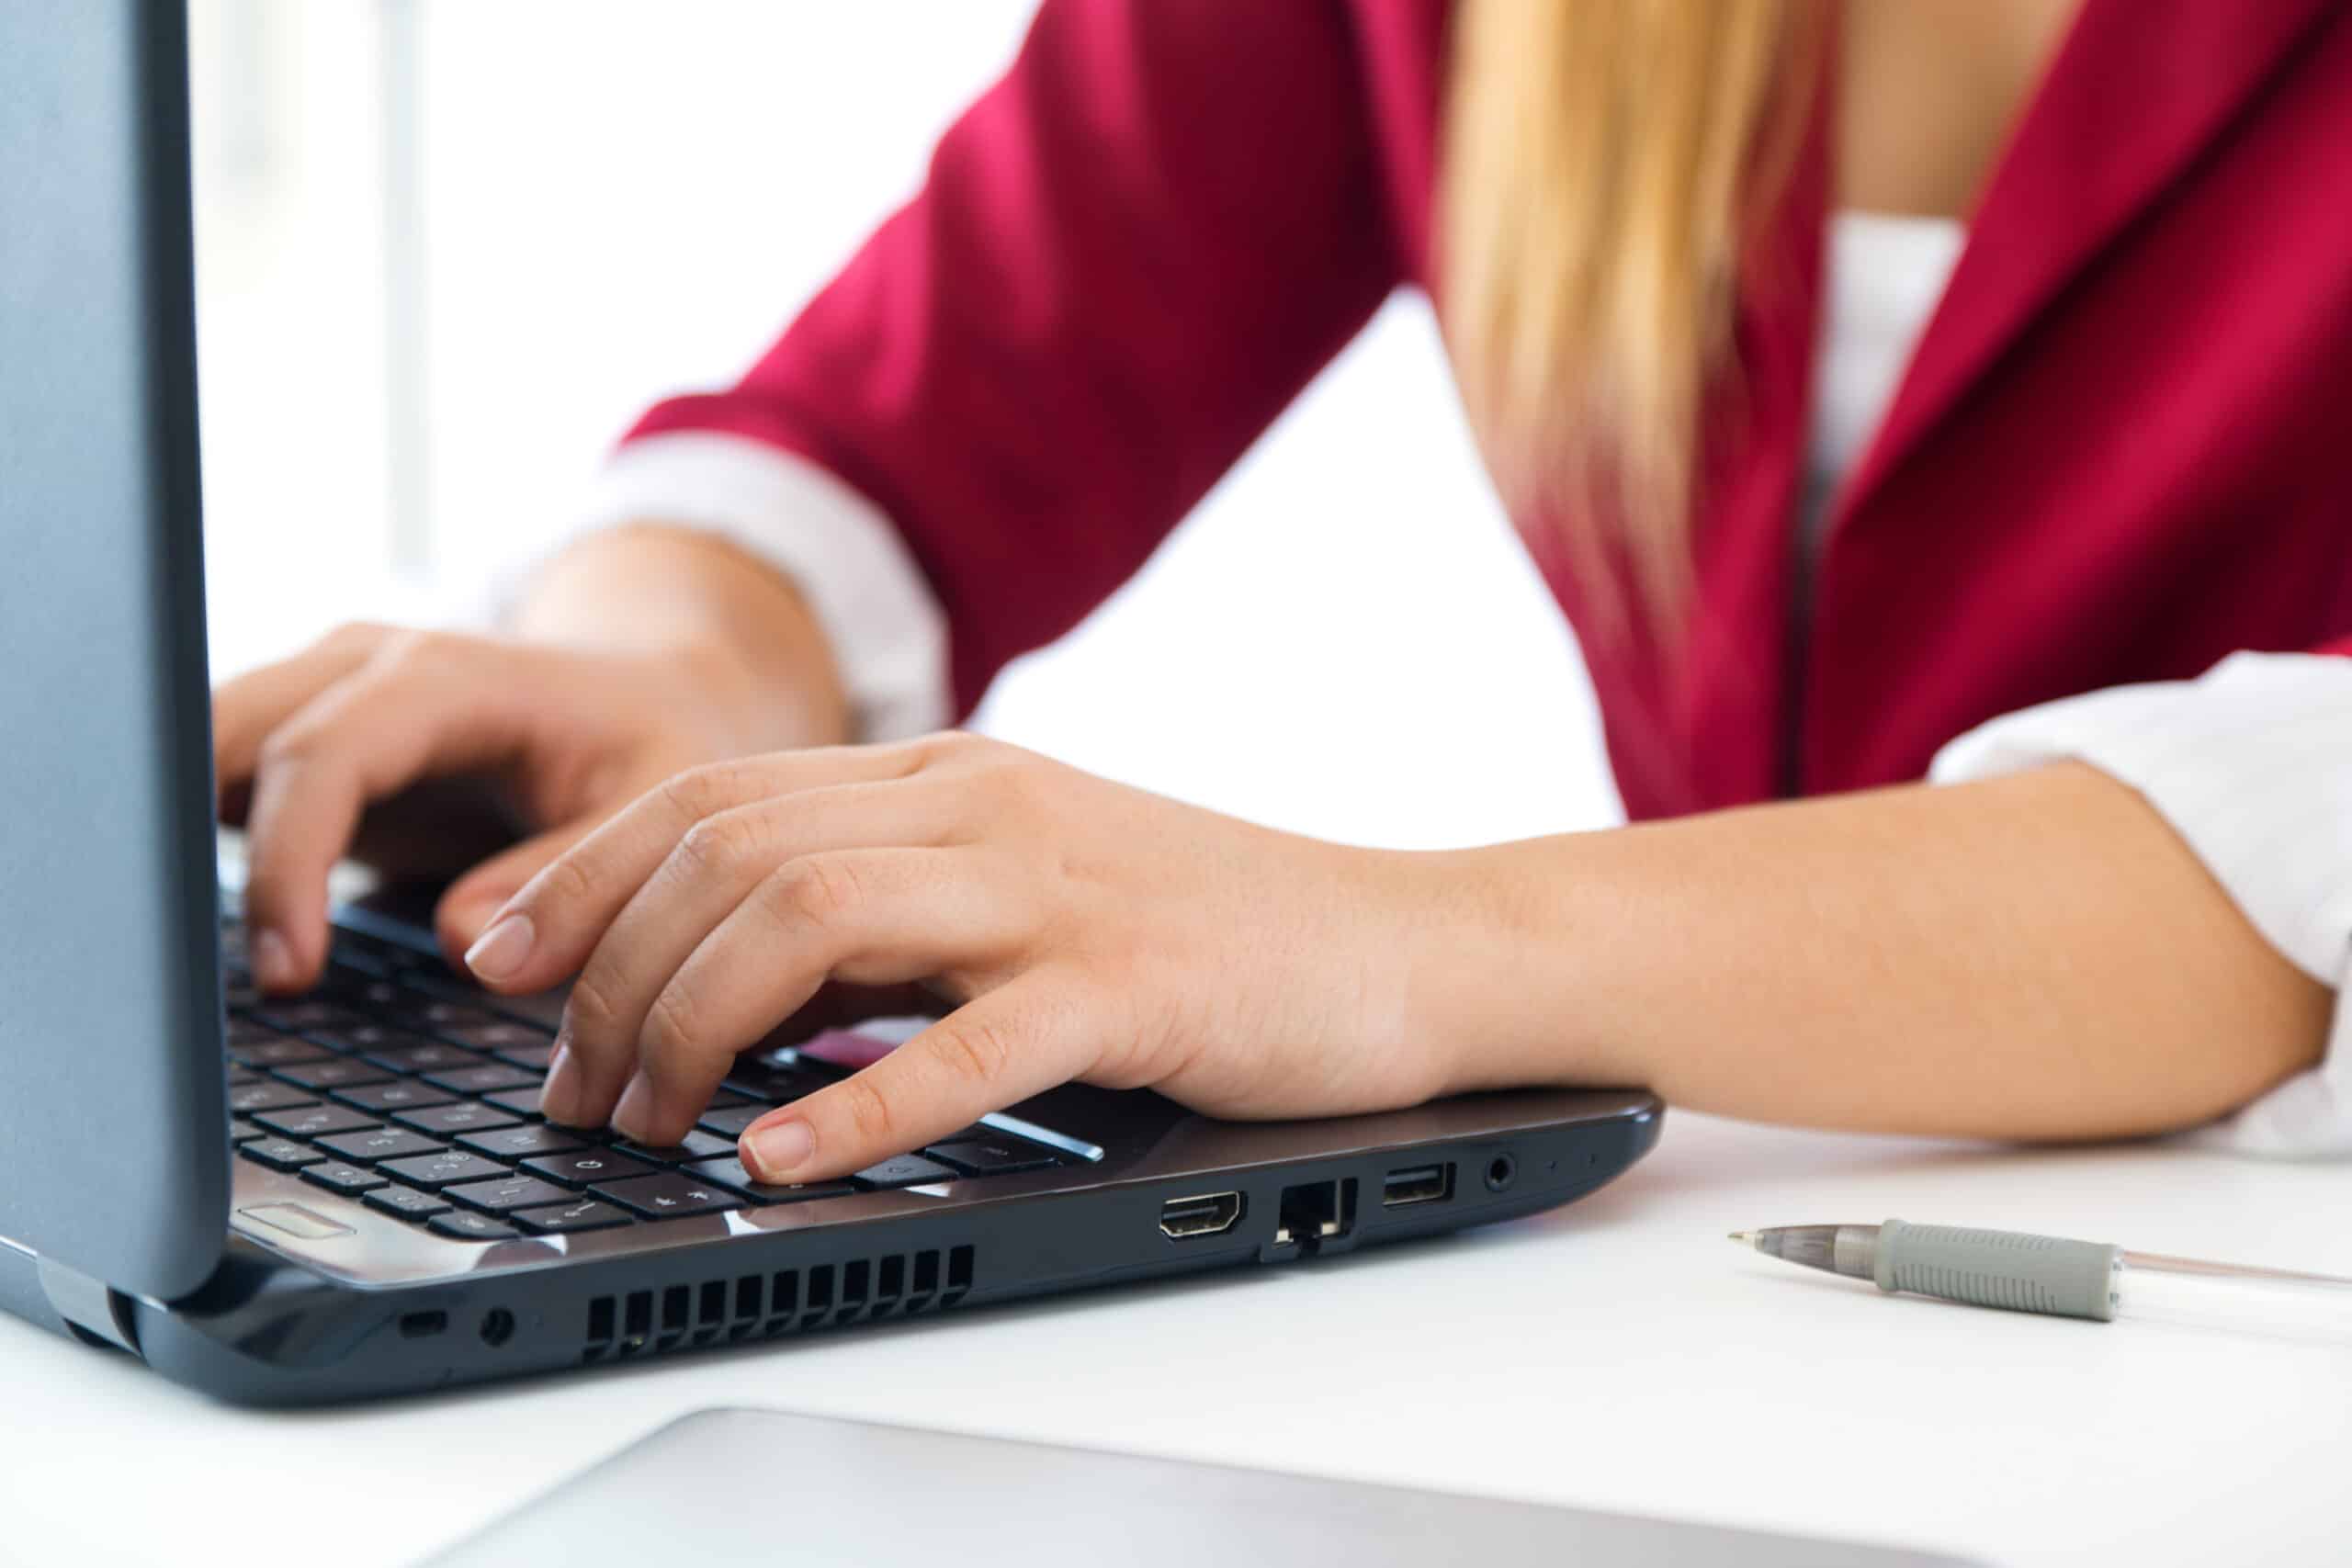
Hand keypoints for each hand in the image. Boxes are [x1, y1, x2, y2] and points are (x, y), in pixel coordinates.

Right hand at [216, 572, 845, 990]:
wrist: (649, 699)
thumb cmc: (654, 748)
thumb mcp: (655, 805)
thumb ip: (570, 873)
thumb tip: (467, 945)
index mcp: (448, 678)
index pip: (324, 752)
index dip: (289, 860)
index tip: (289, 967)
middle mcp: (366, 669)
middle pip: (227, 734)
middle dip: (193, 842)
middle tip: (205, 975)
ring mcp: (325, 696)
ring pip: (202, 747)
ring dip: (179, 839)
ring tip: (185, 958)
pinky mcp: (309, 741)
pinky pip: (221, 779)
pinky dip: (198, 842)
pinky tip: (204, 926)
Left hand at [464, 733, 1475, 1182]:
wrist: (1395, 944)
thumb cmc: (1203, 929)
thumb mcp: (1022, 882)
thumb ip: (891, 903)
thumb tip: (729, 979)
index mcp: (947, 773)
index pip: (712, 796)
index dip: (581, 875)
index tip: (497, 961)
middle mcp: (982, 806)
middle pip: (729, 856)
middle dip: (606, 976)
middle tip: (566, 1090)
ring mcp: (1055, 888)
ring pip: (810, 924)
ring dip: (689, 1033)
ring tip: (646, 1128)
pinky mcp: (1128, 984)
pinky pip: (959, 1045)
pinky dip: (852, 1108)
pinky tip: (782, 1162)